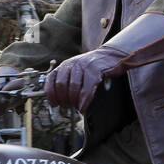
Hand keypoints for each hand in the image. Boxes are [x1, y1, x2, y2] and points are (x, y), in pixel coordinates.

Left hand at [45, 11, 163, 111]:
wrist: (113, 55)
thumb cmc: (95, 66)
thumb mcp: (77, 70)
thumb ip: (68, 81)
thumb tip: (60, 100)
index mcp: (66, 65)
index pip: (51, 79)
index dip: (50, 94)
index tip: (54, 104)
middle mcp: (73, 64)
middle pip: (61, 85)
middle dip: (63, 99)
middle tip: (68, 107)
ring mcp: (84, 66)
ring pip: (73, 88)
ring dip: (74, 102)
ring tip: (78, 108)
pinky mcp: (95, 70)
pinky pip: (87, 89)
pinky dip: (84, 101)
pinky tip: (84, 107)